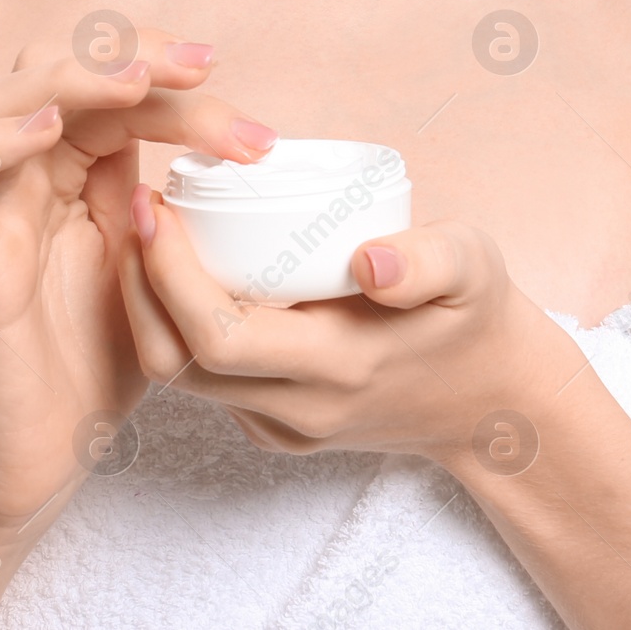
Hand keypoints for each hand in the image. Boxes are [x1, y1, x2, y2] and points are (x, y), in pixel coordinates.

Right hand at [0, 32, 276, 535]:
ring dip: (68, 77)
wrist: (50, 448)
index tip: (215, 64)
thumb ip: (179, 198)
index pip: (105, 78)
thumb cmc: (103, 352)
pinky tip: (51, 130)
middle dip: (126, 51)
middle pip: (52, 64)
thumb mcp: (159, 259)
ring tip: (136, 83)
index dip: (156, 57)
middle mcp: (27, 169)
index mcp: (75, 163)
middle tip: (201, 68)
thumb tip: (238, 140)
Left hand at [116, 185, 575, 468]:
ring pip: (181, 379)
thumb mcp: (474, 267)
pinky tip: (182, 267)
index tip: (155, 204)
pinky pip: (207, 382)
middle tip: (137, 205)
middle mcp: (301, 408)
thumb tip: (370, 260)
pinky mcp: (278, 426)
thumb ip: (430, 261)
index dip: (169, 275)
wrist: (493, 395)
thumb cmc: (476, 311)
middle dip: (140, 284)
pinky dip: (177, 325)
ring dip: (150, 305)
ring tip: (149, 228)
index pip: (219, 339)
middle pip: (179, 364)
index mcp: (340, 367)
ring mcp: (286, 425)